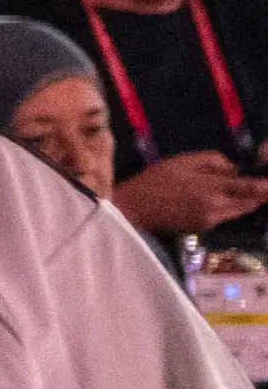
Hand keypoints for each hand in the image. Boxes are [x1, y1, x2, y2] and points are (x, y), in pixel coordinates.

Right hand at [113, 150, 267, 237]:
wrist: (133, 210)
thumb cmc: (155, 180)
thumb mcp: (183, 161)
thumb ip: (213, 161)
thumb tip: (235, 169)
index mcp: (211, 188)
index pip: (251, 187)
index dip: (267, 186)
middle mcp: (217, 207)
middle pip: (251, 201)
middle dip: (260, 193)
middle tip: (263, 183)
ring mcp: (212, 219)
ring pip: (241, 209)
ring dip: (246, 199)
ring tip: (246, 188)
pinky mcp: (205, 227)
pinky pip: (227, 214)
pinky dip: (230, 205)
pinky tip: (219, 197)